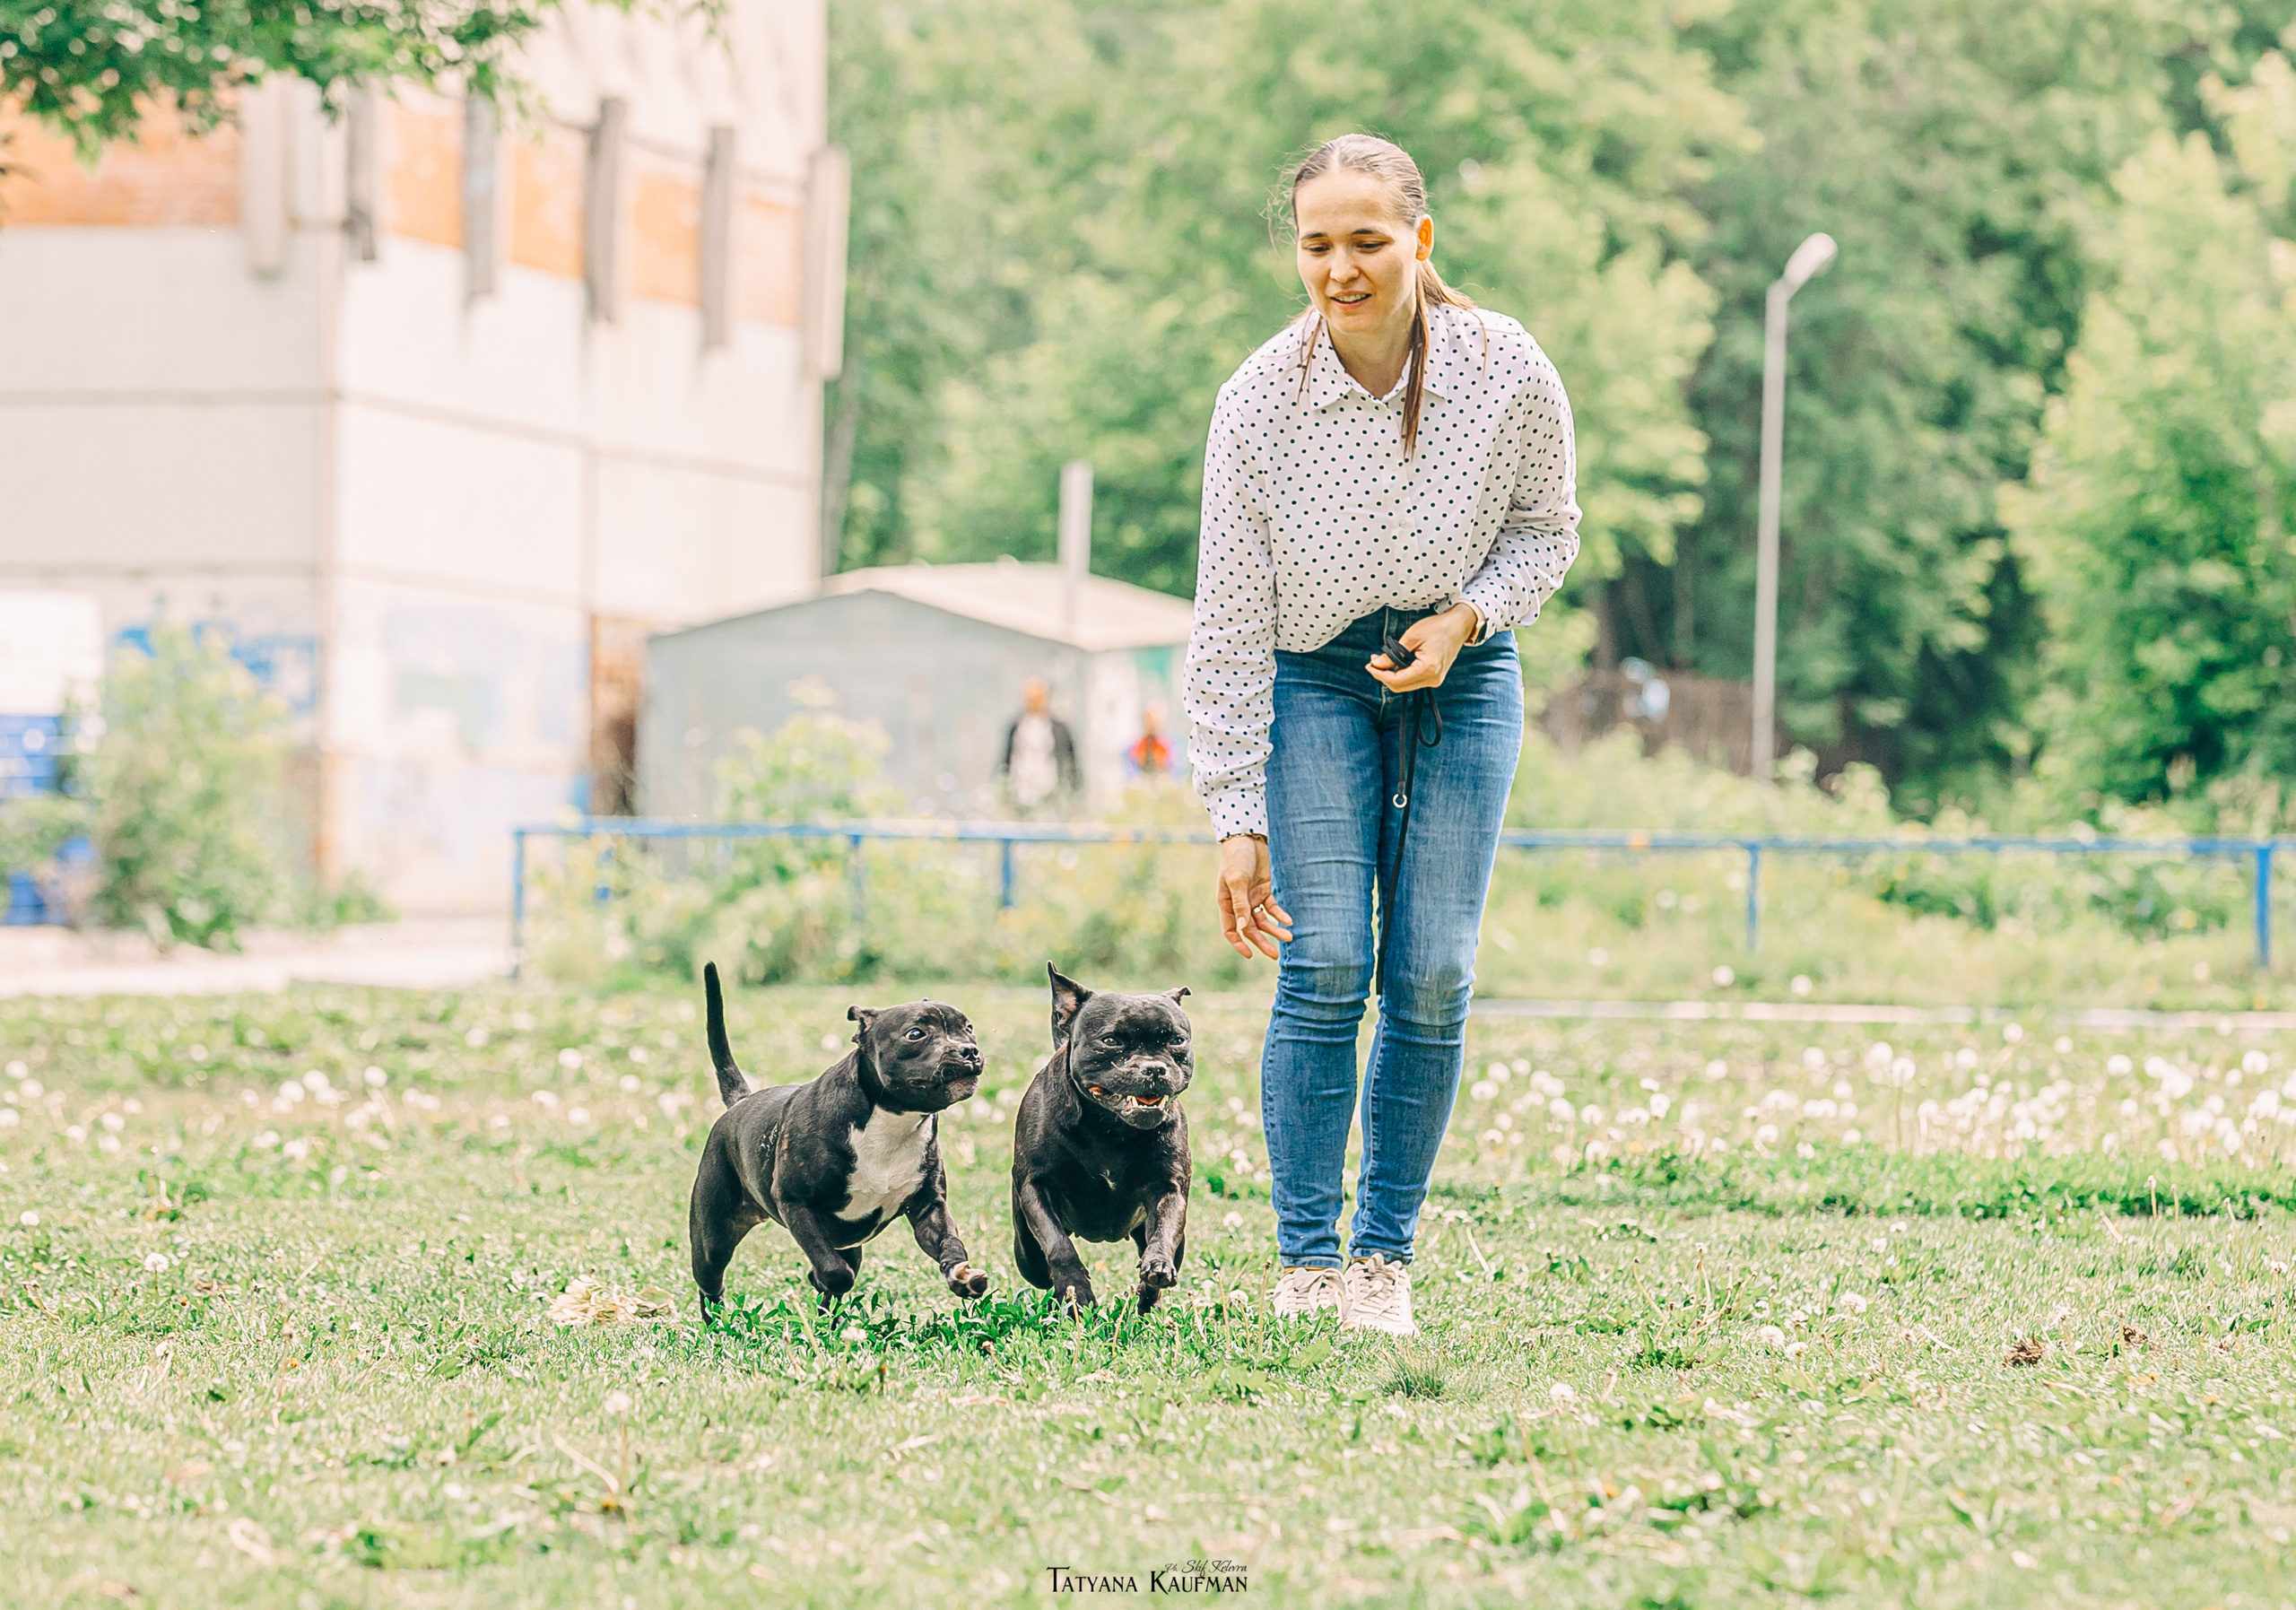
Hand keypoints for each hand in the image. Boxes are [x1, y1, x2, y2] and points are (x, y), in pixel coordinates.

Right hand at [1216, 835, 1292, 959]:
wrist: (1247, 839)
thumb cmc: (1237, 858)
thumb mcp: (1237, 880)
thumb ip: (1240, 904)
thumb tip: (1242, 928)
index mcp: (1226, 903)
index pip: (1230, 930)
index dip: (1238, 944)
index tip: (1250, 955)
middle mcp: (1239, 904)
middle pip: (1250, 929)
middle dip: (1262, 942)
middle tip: (1275, 955)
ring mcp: (1252, 898)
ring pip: (1263, 920)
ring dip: (1275, 929)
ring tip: (1288, 937)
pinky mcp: (1264, 891)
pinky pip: (1272, 908)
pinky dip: (1280, 915)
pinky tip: (1289, 921)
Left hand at [1368, 602, 1478, 691]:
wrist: (1458, 626)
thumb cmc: (1437, 627)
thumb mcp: (1411, 637)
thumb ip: (1393, 654)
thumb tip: (1376, 664)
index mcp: (1428, 669)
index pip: (1397, 681)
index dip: (1380, 675)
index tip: (1369, 666)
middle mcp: (1432, 679)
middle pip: (1400, 687)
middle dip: (1383, 676)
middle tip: (1373, 662)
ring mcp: (1435, 680)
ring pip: (1405, 686)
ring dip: (1391, 676)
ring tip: (1382, 661)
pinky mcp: (1434, 678)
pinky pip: (1413, 681)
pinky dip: (1401, 674)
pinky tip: (1394, 663)